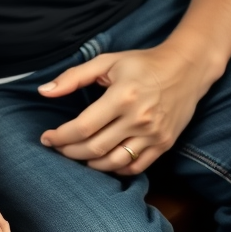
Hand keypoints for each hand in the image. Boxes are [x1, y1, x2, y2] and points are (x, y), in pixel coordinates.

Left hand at [38, 43, 210, 173]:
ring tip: (76, 155)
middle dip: (69, 151)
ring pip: (114, 162)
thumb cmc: (142, 63)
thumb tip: (44, 91)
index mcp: (122, 96)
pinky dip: (116, 169)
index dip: (60, 136)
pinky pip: (136, 167)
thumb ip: (73, 77)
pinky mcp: (165, 144)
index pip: (83, 127)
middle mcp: (139, 119)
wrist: (186, 69)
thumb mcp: (106, 62)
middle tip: (57, 147)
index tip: (47, 137)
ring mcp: (154, 135)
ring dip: (90, 164)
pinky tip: (102, 161)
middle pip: (95, 148)